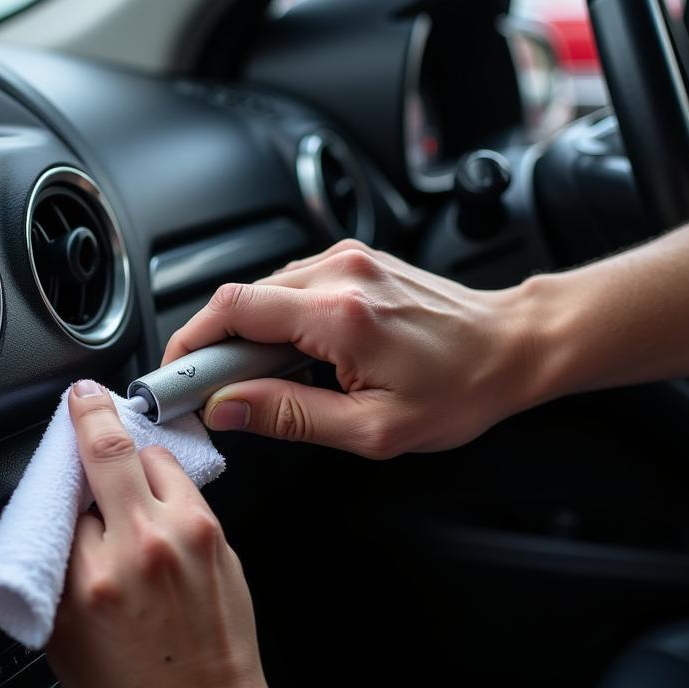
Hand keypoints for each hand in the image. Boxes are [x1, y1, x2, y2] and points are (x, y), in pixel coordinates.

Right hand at [47, 380, 336, 687]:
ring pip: (156, 458)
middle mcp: (141, 546)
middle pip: (108, 450)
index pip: (62, 498)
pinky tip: (162, 505)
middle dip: (92, 414)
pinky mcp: (221, 538)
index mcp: (89, 578)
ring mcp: (189, 537)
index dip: (61, 486)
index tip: (59, 462)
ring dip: (138, 458)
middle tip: (85, 397)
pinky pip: (188, 487)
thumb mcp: (63, 642)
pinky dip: (169, 484)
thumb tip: (62, 521)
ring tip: (130, 478)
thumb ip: (57, 571)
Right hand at [163, 240, 539, 457]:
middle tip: (219, 391)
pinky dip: (276, 319)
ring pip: (263, 290)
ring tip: (268, 378)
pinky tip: (296, 353)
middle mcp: (339, 272)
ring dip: (247, 333)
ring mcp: (347, 259)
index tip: (176, 376)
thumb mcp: (374, 428)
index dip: (190, 342)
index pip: (233, 311)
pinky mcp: (354, 260)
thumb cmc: (460, 389)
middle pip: (240, 298)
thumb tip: (228, 408)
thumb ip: (290, 417)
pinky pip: (291, 285)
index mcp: (341, 315)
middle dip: (215, 344)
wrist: (512, 345)